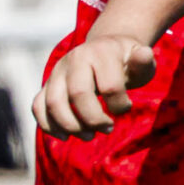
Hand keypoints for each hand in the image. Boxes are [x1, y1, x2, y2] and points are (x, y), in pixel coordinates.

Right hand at [31, 33, 156, 137]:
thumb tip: (145, 54)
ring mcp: (58, 72)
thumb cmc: (127, 60)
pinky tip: (65, 136)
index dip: (119, 105)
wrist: (105, 48)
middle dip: (94, 119)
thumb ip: (143, 60)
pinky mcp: (47, 84)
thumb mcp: (141, 58)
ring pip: (53, 102)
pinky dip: (48, 125)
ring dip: (71, 126)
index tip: (126, 108)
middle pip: (78, 94)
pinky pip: (38, 106)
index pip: (109, 86)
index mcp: (100, 53)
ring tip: (88, 136)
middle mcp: (75, 59)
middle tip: (107, 129)